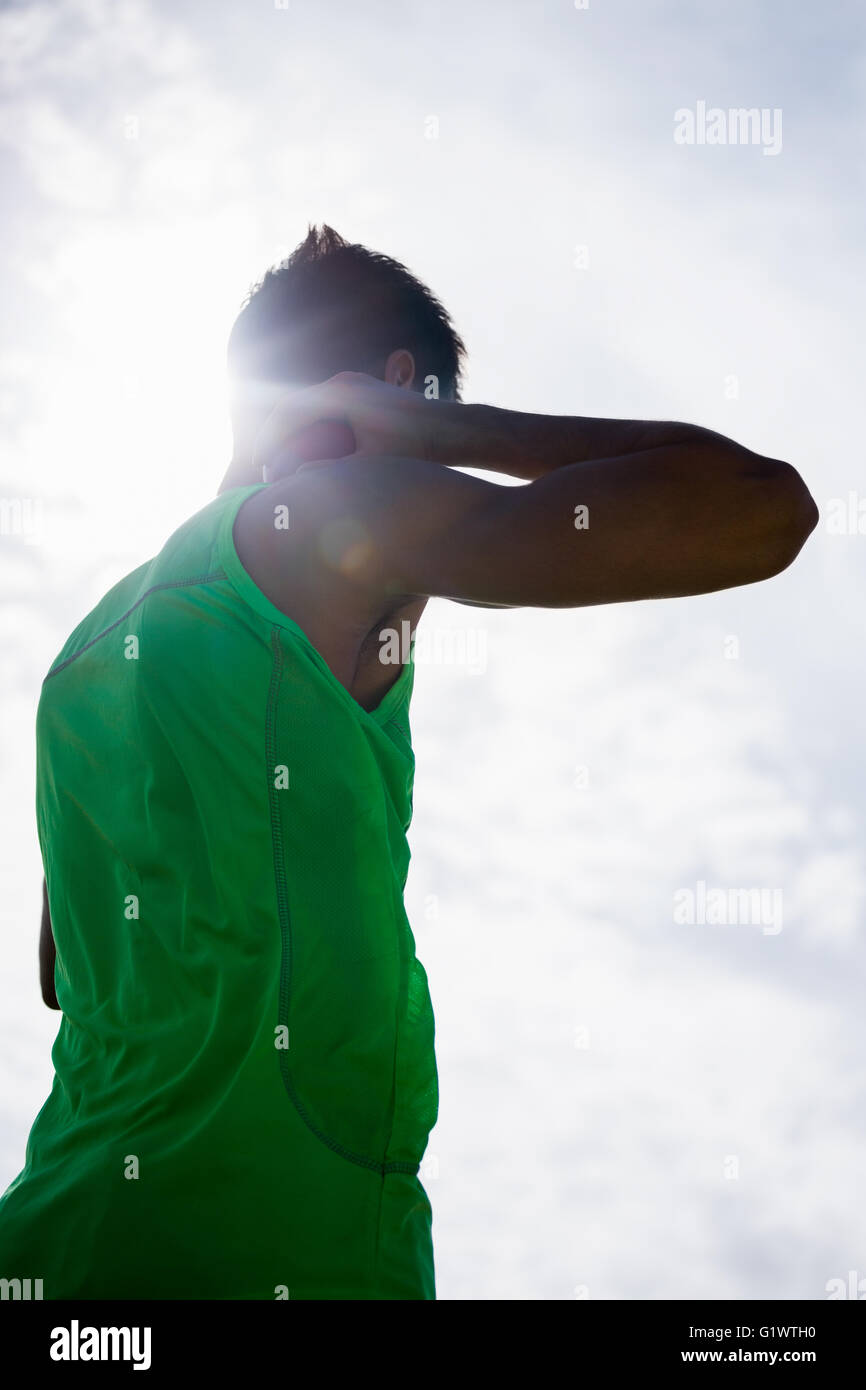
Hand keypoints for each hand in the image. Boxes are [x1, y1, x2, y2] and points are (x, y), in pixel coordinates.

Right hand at [255, 372, 444, 482]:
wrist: (449, 429)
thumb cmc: (413, 446)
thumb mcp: (370, 462)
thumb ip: (332, 469)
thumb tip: (296, 480)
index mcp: (340, 394)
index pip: (288, 411)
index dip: (268, 439)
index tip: (258, 464)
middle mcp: (344, 383)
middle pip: (293, 406)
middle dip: (274, 436)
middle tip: (262, 466)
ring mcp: (353, 385)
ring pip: (307, 407)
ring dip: (291, 432)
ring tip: (279, 462)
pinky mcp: (361, 393)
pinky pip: (323, 409)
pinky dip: (309, 429)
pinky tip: (305, 453)